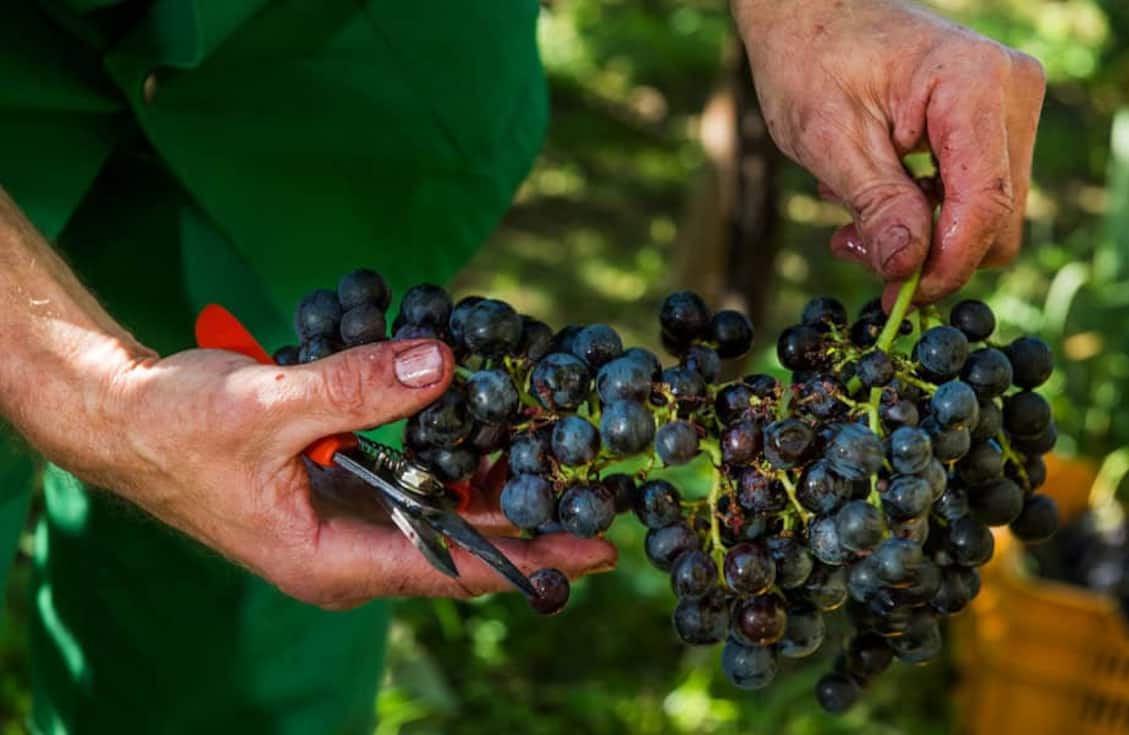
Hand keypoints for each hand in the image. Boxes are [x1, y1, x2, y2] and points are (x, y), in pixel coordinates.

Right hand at [78, 339, 615, 608]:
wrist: (126, 417)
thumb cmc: (178, 426)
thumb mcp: (265, 405)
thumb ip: (353, 388)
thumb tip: (440, 364)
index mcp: (329, 560)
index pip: (451, 568)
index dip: (529, 559)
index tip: (596, 553)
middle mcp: (347, 554)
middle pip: (461, 549)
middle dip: (532, 529)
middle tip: (604, 504)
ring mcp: (347, 525)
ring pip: (443, 516)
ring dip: (500, 492)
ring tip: (569, 471)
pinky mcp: (343, 490)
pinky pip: (417, 485)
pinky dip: (458, 463)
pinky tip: (498, 437)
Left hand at [733, 0, 1045, 303]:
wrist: (812, 10)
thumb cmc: (811, 57)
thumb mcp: (829, 139)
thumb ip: (877, 204)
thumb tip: (908, 269)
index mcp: (974, 84)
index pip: (986, 204)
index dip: (946, 265)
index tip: (897, 300)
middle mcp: (1012, 91)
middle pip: (997, 218)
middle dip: (930, 252)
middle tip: (853, 246)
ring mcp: (1011, 105)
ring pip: (989, 215)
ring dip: (924, 236)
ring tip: (854, 221)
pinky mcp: (995, 121)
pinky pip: (978, 195)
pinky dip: (928, 215)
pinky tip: (876, 202)